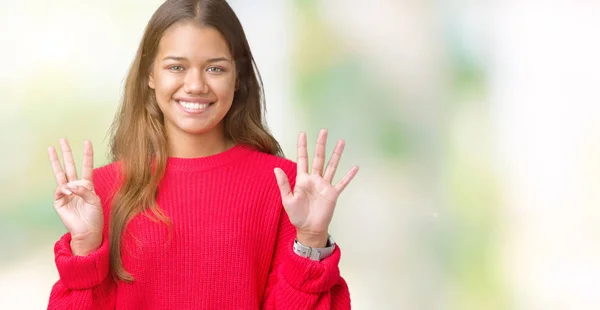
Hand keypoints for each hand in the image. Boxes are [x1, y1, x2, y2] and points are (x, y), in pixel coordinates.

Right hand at [48, 139, 102, 255]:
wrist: (88, 231)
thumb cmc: (94, 217)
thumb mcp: (94, 201)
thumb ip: (84, 190)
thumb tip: (70, 185)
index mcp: (88, 185)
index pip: (87, 166)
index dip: (87, 155)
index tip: (87, 142)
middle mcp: (76, 187)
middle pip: (70, 166)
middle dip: (66, 153)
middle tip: (62, 140)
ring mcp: (67, 193)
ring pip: (60, 174)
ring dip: (56, 161)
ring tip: (51, 149)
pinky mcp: (59, 201)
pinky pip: (60, 190)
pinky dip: (65, 189)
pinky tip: (68, 190)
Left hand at [274, 129, 358, 247]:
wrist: (309, 229)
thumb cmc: (297, 215)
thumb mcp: (287, 199)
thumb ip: (283, 184)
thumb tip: (276, 168)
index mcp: (302, 179)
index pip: (303, 158)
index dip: (302, 146)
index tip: (303, 133)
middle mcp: (315, 179)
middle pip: (319, 158)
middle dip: (321, 144)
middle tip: (324, 131)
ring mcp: (325, 186)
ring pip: (332, 166)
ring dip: (336, 154)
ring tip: (341, 141)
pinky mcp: (333, 194)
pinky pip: (342, 183)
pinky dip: (349, 176)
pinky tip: (355, 167)